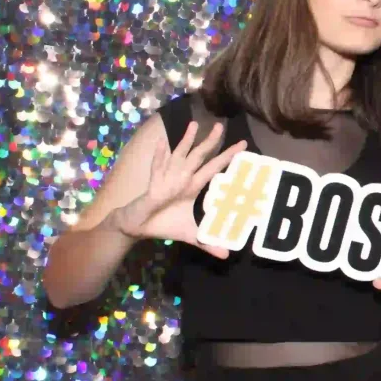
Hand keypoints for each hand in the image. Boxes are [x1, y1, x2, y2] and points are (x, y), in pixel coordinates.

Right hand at [114, 121, 246, 258]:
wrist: (137, 226)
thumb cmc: (163, 224)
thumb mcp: (189, 235)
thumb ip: (207, 243)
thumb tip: (226, 255)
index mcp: (192, 187)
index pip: (214, 169)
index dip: (227, 158)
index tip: (243, 146)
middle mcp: (182, 179)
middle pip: (200, 157)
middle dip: (211, 142)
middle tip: (222, 125)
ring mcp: (166, 179)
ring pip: (179, 155)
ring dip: (186, 141)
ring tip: (195, 125)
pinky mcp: (152, 186)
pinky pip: (157, 169)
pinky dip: (159, 157)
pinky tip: (162, 143)